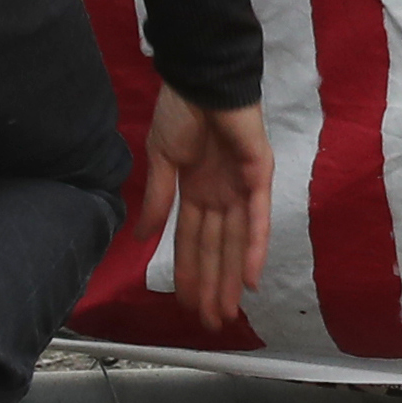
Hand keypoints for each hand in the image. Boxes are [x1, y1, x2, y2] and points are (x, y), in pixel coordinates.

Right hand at [141, 88, 273, 331]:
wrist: (200, 78)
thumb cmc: (179, 111)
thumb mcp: (160, 159)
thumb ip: (156, 199)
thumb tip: (142, 239)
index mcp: (196, 190)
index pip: (192, 242)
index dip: (189, 273)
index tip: (184, 305)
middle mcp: (220, 193)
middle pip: (217, 249)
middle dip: (212, 287)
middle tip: (211, 324)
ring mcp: (241, 185)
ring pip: (236, 242)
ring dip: (230, 278)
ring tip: (227, 313)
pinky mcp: (258, 172)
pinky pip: (257, 216)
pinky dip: (255, 246)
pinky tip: (251, 277)